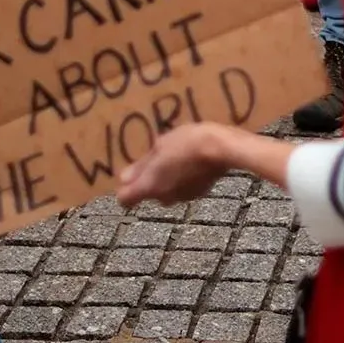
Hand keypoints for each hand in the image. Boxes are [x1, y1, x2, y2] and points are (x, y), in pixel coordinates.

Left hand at [115, 123, 237, 207]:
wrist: (221, 148)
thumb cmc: (185, 142)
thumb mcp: (159, 146)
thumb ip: (141, 166)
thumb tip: (123, 178)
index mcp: (149, 186)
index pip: (125, 200)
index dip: (125, 190)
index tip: (131, 178)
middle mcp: (163, 197)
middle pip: (149, 194)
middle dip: (151, 180)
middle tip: (159, 158)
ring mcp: (182, 197)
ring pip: (167, 192)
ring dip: (168, 179)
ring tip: (178, 157)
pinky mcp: (199, 193)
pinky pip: (183, 189)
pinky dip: (184, 180)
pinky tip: (193, 163)